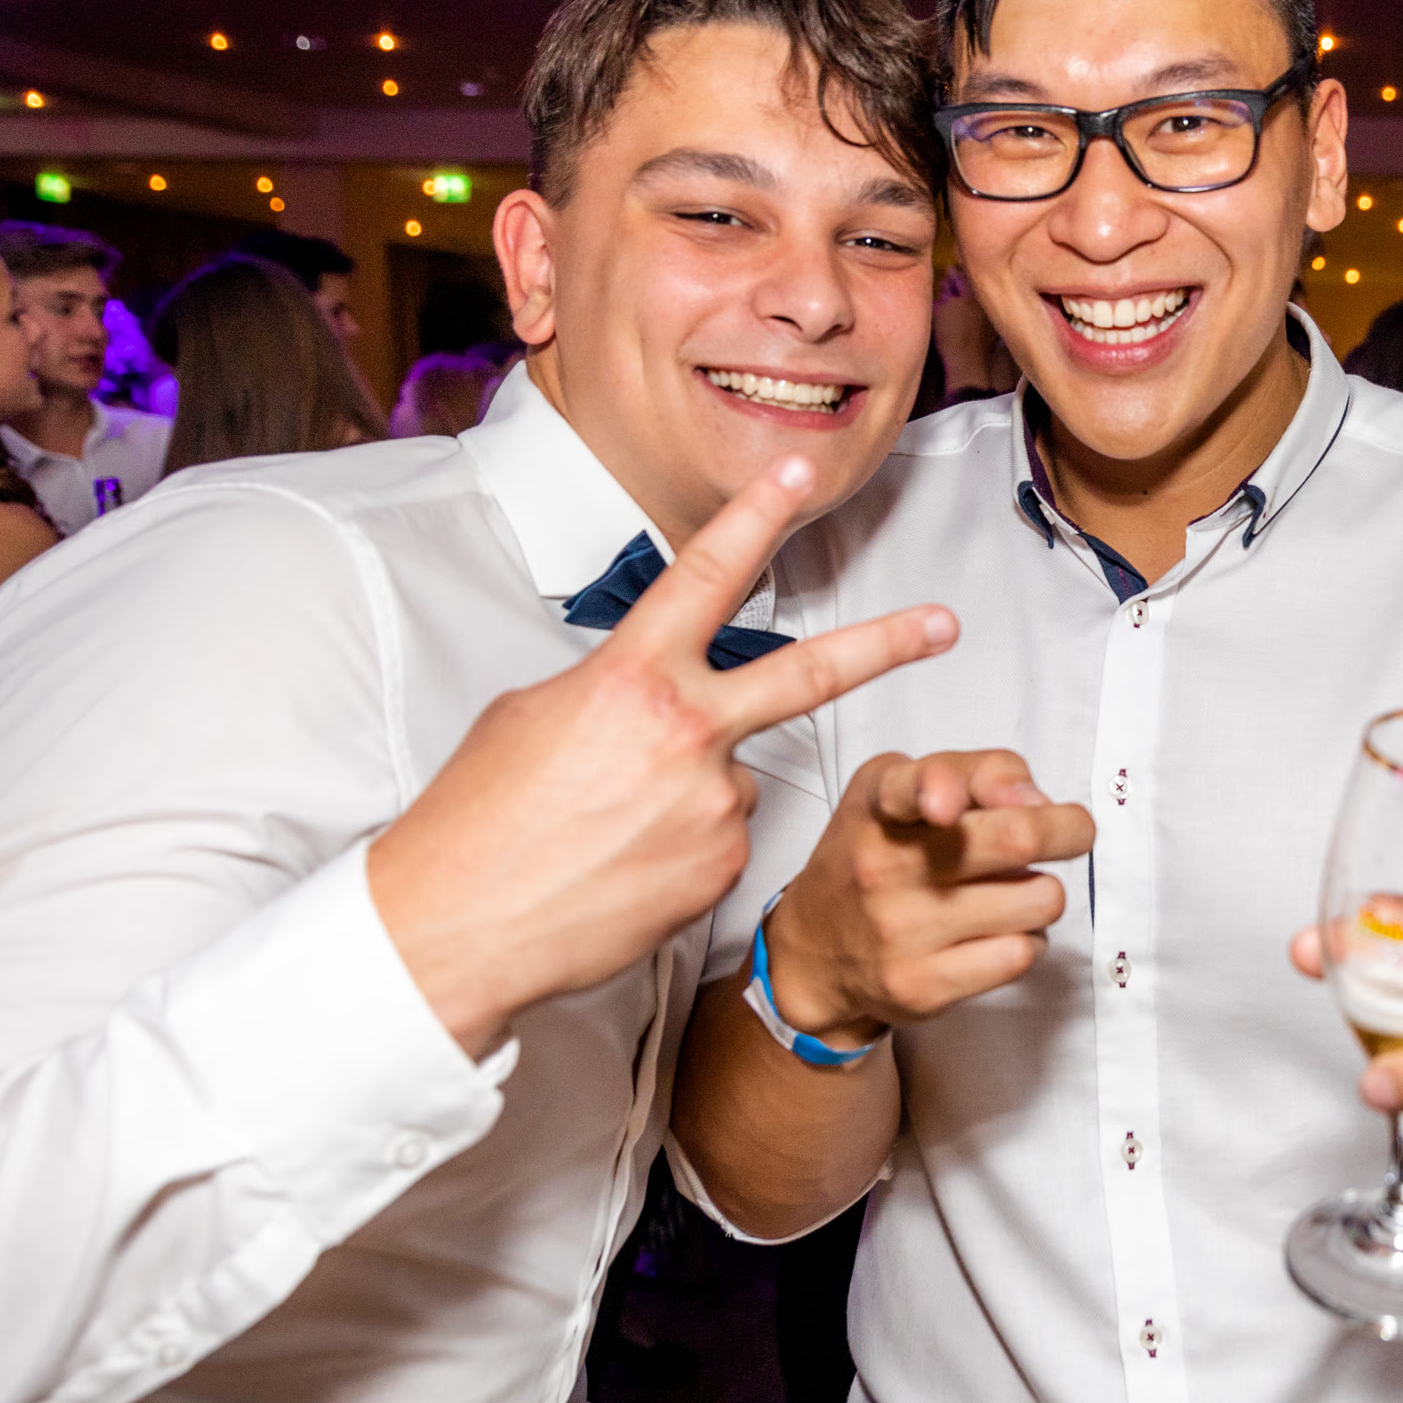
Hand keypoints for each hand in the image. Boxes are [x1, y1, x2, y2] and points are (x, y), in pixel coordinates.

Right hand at [369, 454, 957, 1057]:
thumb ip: (613, 688)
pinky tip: (625, 864)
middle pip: (809, 673)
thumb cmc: (478, 819)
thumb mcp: (532, 714)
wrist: (458, 927)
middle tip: (944, 624)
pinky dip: (685, 842)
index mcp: (631, 678)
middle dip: (888, 644)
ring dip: (690, 789)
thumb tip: (652, 692)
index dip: (757, 516)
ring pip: (733, 774)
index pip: (707, 575)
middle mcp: (688, 733)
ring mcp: (715, 805)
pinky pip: (721, 835)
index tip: (800, 475)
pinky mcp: (723, 866)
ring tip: (609, 826)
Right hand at [765, 749, 1095, 1036]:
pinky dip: (1028, 938)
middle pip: (1015, 838)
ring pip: (1038, 899)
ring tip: (1011, 890)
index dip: (937, 790)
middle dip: (1067, 829)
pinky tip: (998, 932)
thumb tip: (1039, 802)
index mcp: (879, 803)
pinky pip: (1023, 953)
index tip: (946, 807)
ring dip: (1042, 891)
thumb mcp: (900, 787)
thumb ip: (976, 771)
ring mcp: (903, 931)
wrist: (814, 952)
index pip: (906, 787)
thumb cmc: (875, 856)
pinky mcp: (923, 986)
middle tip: (1072, 831)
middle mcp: (884, 866)